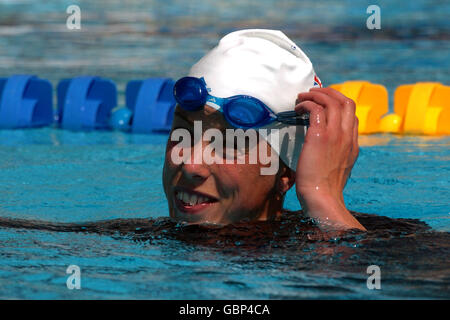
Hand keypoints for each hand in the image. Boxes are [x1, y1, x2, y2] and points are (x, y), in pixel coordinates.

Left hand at [295, 87, 365, 230]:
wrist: (322, 198)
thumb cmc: (324, 188)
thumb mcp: (338, 169)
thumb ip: (336, 154)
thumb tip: (324, 146)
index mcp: (353, 143)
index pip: (352, 114)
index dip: (338, 103)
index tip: (323, 103)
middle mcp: (347, 136)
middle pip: (346, 101)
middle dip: (329, 92)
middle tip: (313, 93)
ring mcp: (335, 135)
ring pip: (331, 101)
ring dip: (315, 95)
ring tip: (302, 97)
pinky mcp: (319, 137)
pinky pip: (316, 109)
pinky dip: (306, 104)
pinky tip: (297, 109)